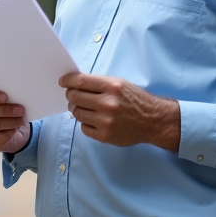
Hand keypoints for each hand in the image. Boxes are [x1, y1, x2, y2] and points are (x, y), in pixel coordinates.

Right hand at [0, 88, 30, 153]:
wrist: (14, 130)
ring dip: (10, 121)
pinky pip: (0, 137)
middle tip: (20, 109)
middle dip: (4, 110)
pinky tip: (17, 128)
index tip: (5, 96)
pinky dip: (11, 131)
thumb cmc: (7, 110)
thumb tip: (15, 95)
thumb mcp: (5, 101)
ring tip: (22, 118)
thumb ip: (4, 97)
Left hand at [59, 73, 180, 151]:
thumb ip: (99, 83)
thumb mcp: (120, 84)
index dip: (68, 80)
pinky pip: (83, 127)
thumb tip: (74, 82)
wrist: (152, 120)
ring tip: (84, 107)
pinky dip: (85, 122)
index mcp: (112, 87)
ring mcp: (106, 121)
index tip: (63, 81)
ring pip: (77, 113)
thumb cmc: (135, 100)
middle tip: (72, 95)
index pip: (80, 81)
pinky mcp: (105, 135)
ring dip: (76, 109)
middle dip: (70, 95)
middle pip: (75, 97)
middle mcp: (108, 103)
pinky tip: (93, 119)